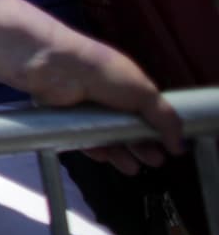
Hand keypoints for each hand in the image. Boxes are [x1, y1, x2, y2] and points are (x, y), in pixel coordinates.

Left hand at [24, 34, 182, 172]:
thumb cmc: (100, 69)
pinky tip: (105, 158)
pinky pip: (84, 139)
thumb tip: (178, 142)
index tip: (168, 148)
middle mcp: (107, 96)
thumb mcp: (143, 91)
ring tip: (132, 167)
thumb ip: (164, 116)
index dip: (157, 131)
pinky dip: (94, 149)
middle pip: (128, 128)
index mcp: (128, 85)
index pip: (147, 112)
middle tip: (153, 161)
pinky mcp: (68, 118)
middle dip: (141, 146)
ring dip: (120, 153)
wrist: (56, 67)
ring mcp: (87, 108)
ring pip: (106, 136)